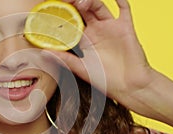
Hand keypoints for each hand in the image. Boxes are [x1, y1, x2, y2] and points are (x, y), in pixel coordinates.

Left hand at [48, 0, 172, 128]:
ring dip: (89, 0)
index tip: (49, 10)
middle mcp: (96, 30)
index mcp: (83, 39)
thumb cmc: (105, 80)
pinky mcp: (125, 27)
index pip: (70, 22)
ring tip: (79, 3)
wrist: (129, 87)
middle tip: (62, 1)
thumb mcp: (81, 69)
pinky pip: (124, 8)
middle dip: (72, 3)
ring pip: (98, 6)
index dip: (61, 15)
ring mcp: (110, 27)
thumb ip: (64, 59)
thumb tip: (43, 52)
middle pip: (82, 10)